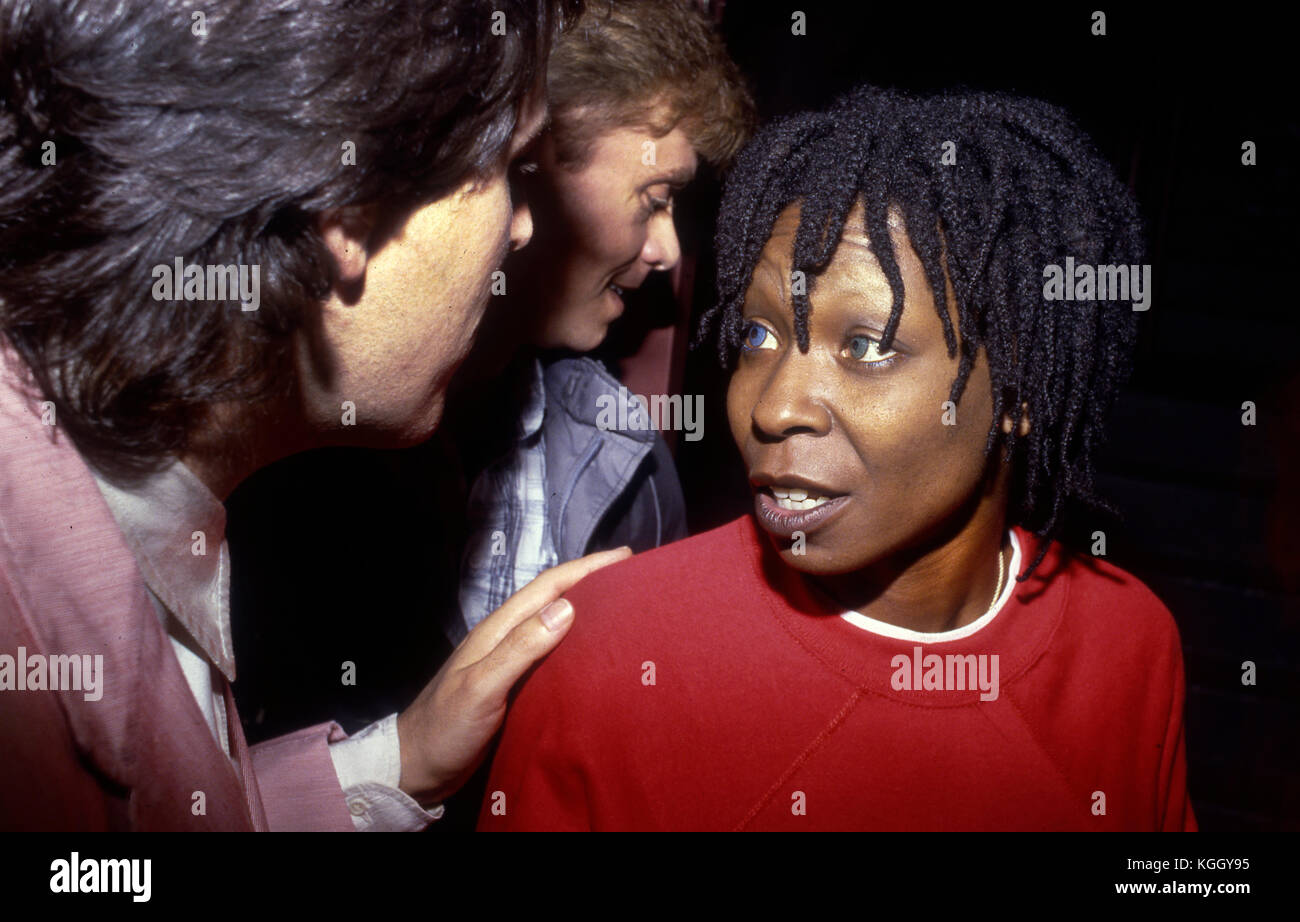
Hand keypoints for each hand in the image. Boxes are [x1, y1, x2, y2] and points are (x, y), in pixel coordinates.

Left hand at [395, 546, 631, 804]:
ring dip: (588, 614)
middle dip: (593, 584)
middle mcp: (506, 639)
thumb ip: (520, 648)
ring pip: (556, 627)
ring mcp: (509, 663)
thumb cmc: (444, 728)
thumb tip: (566, 608)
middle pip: (555, 601)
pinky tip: (596, 656)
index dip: (586, 569)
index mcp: (497, 630)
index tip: (626, 557)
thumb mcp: (482, 688)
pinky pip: (553, 656)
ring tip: (624, 611)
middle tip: (634, 579)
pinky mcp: (515, 687)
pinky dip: (578, 647)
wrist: (414, 769)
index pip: (548, 587)